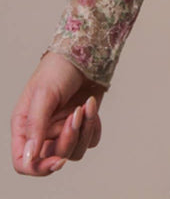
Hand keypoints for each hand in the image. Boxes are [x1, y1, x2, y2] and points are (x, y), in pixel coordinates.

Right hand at [10, 51, 104, 176]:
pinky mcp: (83, 124)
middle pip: (54, 157)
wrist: (85, 52)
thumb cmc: (58, 68)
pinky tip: (92, 105)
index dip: (38, 167)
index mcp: (25, 126)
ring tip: (86, 105)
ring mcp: (64, 129)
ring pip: (75, 152)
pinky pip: (91, 140)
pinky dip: (94, 125)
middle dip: (68, 139)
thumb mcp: (43, 94)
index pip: (24, 162)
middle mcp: (43, 132)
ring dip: (84, 130)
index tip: (57, 160)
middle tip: (76, 115)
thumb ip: (36, 126)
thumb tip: (29, 158)